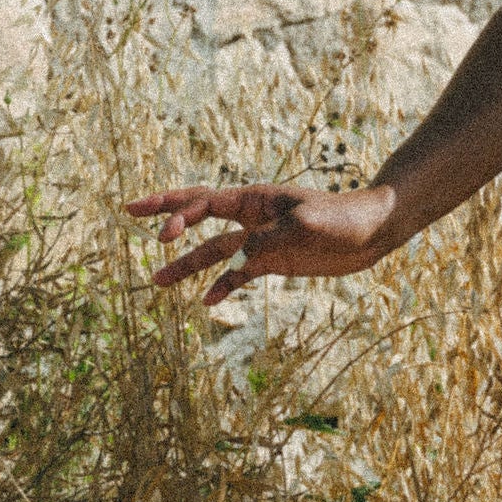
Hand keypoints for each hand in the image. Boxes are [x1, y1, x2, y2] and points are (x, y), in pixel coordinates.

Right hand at [125, 180, 399, 304]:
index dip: (179, 215)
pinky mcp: (273, 259)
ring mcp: (260, 238)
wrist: (372, 232)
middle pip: (198, 211)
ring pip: (213, 250)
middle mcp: (251, 216)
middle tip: (129, 210)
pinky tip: (207, 302)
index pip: (206, 202)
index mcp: (255, 199)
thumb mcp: (305, 227)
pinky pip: (239, 273)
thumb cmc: (342, 218)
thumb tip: (236, 263)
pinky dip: (222, 285)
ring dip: (186, 264)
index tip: (164, 237)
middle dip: (164, 211)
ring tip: (157, 282)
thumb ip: (267, 242)